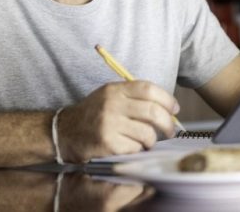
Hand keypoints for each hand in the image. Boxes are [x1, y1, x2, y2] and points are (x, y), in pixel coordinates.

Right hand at [57, 81, 179, 161]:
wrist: (65, 131)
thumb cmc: (93, 114)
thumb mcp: (109, 96)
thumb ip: (133, 97)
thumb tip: (167, 108)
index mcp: (114, 89)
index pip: (148, 89)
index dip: (166, 99)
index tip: (174, 109)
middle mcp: (112, 104)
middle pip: (152, 111)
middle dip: (167, 123)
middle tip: (171, 130)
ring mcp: (109, 124)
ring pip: (147, 133)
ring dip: (152, 140)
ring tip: (147, 141)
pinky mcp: (107, 143)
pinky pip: (135, 147)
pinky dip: (138, 149)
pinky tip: (131, 147)